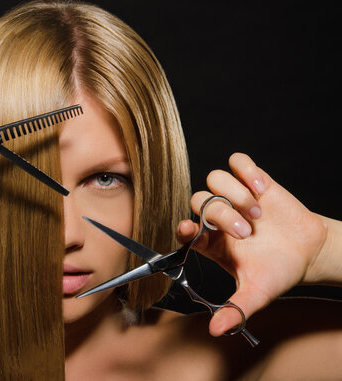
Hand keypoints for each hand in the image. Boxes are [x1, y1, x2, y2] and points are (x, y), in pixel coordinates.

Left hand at [177, 153, 327, 336]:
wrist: (309, 252)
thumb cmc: (277, 272)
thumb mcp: (257, 293)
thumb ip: (236, 310)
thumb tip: (216, 331)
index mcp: (210, 242)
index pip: (184, 229)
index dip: (183, 227)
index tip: (191, 230)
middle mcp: (216, 217)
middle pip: (200, 201)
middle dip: (221, 214)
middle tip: (247, 232)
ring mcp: (233, 197)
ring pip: (214, 179)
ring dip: (235, 194)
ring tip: (259, 213)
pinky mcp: (252, 180)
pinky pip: (237, 162)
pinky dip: (246, 171)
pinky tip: (263, 189)